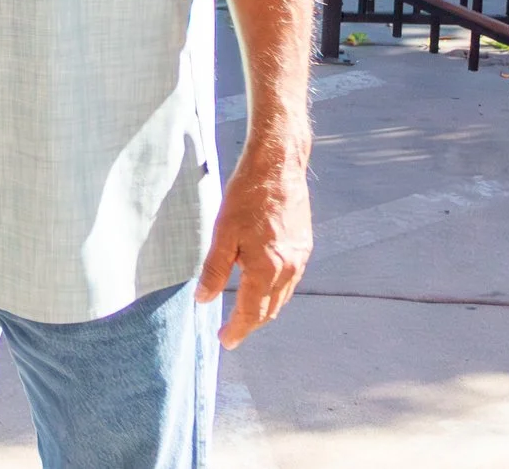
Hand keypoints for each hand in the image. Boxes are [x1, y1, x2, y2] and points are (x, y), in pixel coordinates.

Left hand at [195, 134, 311, 346]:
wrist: (278, 167)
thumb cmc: (246, 196)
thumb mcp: (222, 233)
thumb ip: (214, 269)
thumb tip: (203, 299)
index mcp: (267, 268)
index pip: (252, 312)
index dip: (238, 329)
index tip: (225, 341)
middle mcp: (289, 268)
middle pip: (270, 309)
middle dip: (250, 324)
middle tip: (231, 333)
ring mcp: (300, 257)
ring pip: (283, 296)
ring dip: (265, 309)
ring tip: (245, 315)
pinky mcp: (305, 245)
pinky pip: (291, 279)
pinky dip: (276, 291)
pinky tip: (263, 286)